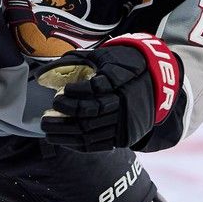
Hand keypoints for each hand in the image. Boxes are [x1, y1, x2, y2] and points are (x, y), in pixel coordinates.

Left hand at [39, 34, 179, 150]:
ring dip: (66, 134)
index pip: (95, 90)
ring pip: (92, 132)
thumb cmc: (124, 65)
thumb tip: (44, 71)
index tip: (61, 92)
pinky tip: (63, 140)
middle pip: (90, 114)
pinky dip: (78, 144)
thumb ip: (77, 60)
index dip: (75, 93)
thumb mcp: (104, 57)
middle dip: (64, 117)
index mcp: (121, 80)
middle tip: (45, 117)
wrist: (158, 81)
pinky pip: (99, 145)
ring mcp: (125, 122)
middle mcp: (124, 103)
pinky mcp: (125, 136)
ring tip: (47, 130)